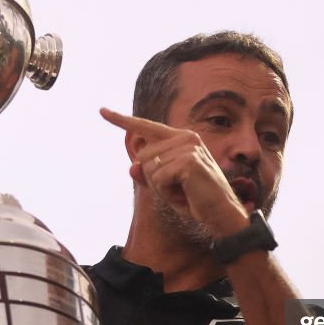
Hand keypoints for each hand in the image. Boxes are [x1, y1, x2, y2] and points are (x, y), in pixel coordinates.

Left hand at [100, 107, 247, 237]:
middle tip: (178, 189)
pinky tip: (186, 194)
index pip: (146, 127)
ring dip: (162, 188)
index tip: (101, 110)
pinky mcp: (188, 161)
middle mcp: (185, 137)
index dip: (122, 120)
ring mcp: (187, 147)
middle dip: (153, 180)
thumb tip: (131, 166)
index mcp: (180, 138)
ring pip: (149, 169)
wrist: (222, 214)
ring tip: (184, 191)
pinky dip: (167, 193)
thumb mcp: (166, 186)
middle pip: (142, 157)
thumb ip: (147, 175)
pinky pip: (158, 180)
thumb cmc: (196, 199)